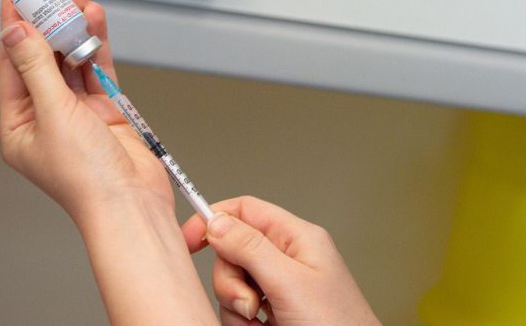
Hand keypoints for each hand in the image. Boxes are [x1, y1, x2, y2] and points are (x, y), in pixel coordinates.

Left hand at [0, 0, 171, 223]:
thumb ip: (37, 69)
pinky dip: (97, 42)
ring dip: (74, 25)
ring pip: (71, 56)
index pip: (11, 61)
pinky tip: (95, 19)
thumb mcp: (53, 115)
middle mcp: (46, 115)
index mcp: (18, 124)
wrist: (131, 202)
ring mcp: (77, 111)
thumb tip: (17, 34)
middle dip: (47, 16)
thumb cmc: (88, 179)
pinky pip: (97, 67)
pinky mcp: (106, 109)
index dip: (15, 22)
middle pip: (41, 53)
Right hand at [181, 196, 380, 325]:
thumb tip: (216, 220)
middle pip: (232, 253)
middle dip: (231, 282)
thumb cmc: (337, 323)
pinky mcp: (271, 313)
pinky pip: (238, 311)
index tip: (188, 240)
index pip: (246, 210)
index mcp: (297, 238)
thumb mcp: (290, 282)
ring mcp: (278, 287)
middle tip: (251, 303)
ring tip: (262, 323)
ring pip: (232, 287)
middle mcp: (287, 259)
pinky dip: (243, 324)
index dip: (213, 219)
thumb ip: (251, 248)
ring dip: (237, 309)